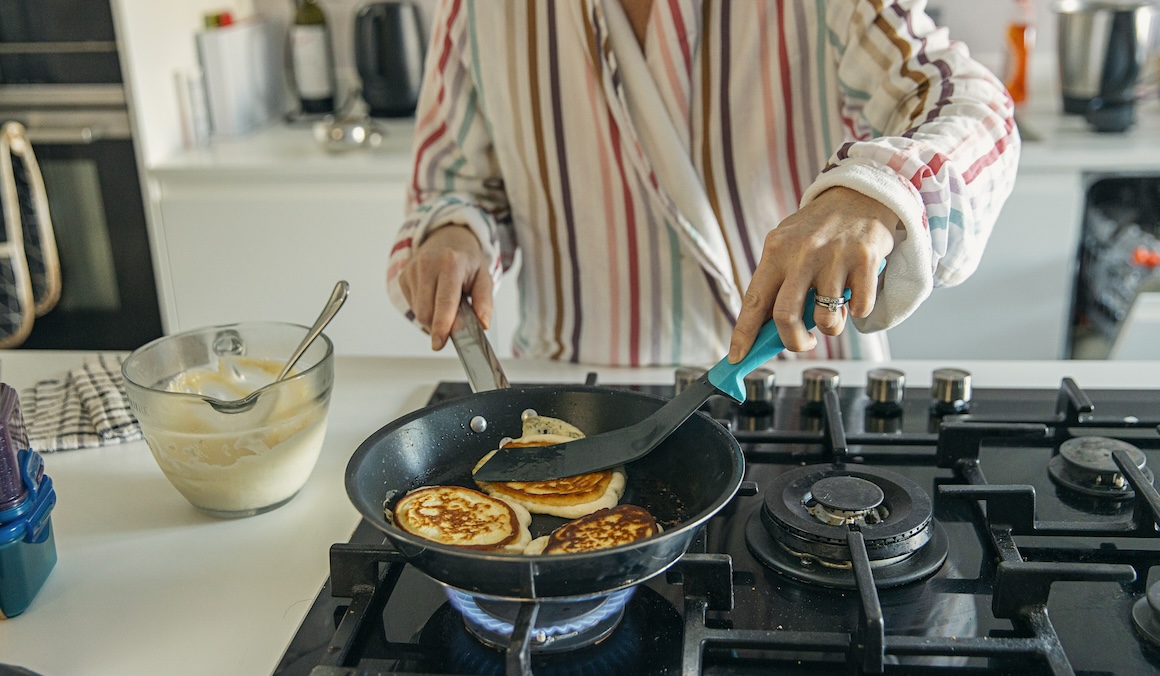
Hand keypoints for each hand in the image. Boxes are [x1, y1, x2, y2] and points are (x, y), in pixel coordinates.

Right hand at [397, 225, 493, 350]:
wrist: (447, 238)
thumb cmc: (466, 261)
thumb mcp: (484, 277)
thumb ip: (484, 302)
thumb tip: (483, 324)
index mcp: (451, 263)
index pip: (445, 300)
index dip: (442, 324)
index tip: (439, 343)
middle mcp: (427, 264)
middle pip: (427, 312)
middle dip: (440, 324)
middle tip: (454, 317)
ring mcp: (412, 270)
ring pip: (418, 312)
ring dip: (432, 316)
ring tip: (444, 300)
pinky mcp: (403, 276)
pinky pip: (412, 306)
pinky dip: (424, 307)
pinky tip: (433, 294)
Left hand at [728, 186, 896, 360]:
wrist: (861, 193)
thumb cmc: (820, 228)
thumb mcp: (789, 245)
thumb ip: (777, 281)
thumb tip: (765, 329)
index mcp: (776, 251)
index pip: (753, 301)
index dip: (743, 334)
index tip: (736, 357)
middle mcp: (802, 254)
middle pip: (785, 317)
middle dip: (793, 342)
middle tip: (802, 342)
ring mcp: (835, 257)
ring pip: (826, 319)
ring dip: (830, 327)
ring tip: (833, 312)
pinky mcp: (865, 260)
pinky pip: (860, 309)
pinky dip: (857, 312)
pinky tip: (855, 294)